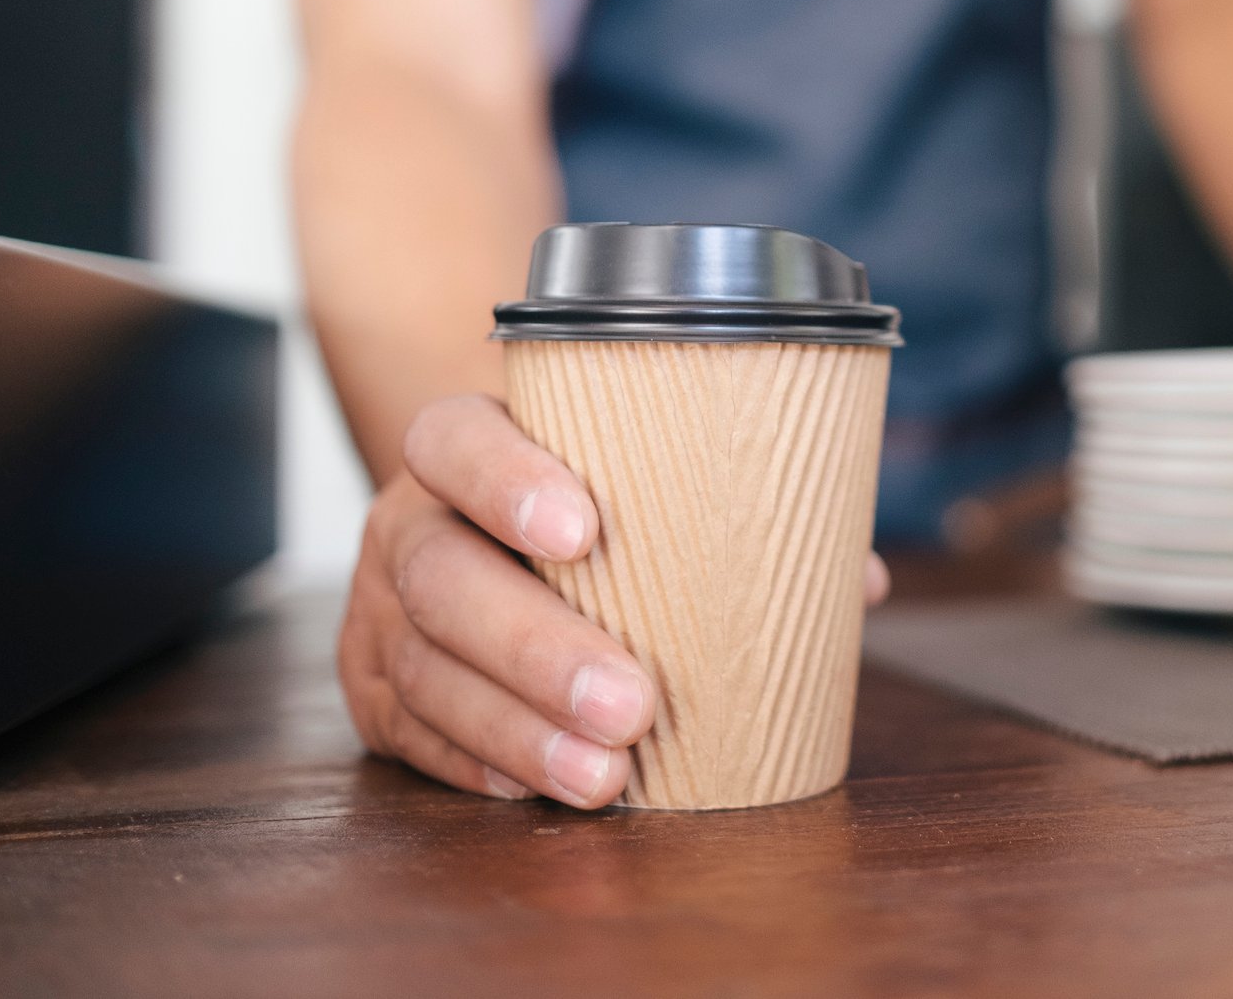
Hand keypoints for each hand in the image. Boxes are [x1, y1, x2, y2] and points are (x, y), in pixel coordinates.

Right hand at [337, 394, 889, 806]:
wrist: (482, 519)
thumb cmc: (587, 496)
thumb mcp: (636, 472)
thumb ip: (737, 506)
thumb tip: (858, 578)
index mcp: (463, 445)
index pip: (458, 442)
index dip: (508, 481)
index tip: (584, 530)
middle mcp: (408, 521)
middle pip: (444, 578)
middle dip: (536, 648)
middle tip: (634, 703)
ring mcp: (380, 608)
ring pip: (427, 671)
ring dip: (518, 731)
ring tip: (606, 777)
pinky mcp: (374, 687)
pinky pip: (412, 733)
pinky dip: (479, 766)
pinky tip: (538, 790)